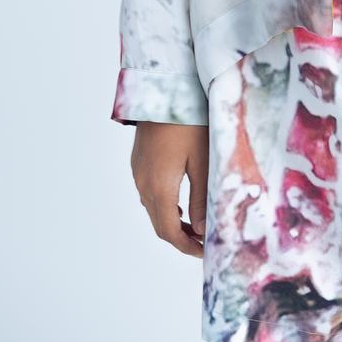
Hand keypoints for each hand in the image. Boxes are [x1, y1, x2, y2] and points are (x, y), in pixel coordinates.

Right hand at [131, 121, 209, 257]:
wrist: (163, 89)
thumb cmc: (188, 121)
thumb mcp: (201, 159)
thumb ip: (201, 197)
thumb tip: (200, 229)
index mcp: (159, 186)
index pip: (169, 231)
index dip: (186, 246)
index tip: (204, 252)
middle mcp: (143, 183)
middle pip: (158, 224)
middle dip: (180, 238)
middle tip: (202, 243)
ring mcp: (138, 172)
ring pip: (152, 210)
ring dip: (171, 223)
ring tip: (194, 227)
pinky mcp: (138, 161)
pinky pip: (147, 194)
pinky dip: (163, 206)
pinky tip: (178, 204)